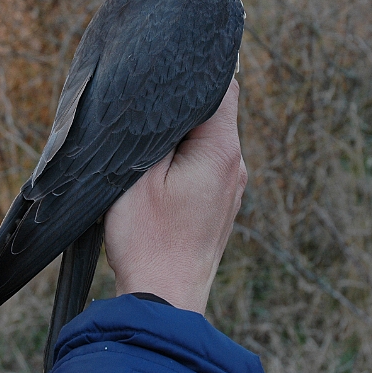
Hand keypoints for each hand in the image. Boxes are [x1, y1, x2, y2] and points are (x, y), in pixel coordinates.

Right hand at [104, 79, 247, 314]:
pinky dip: (185, 158)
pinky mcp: (222, 202)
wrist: (164, 299)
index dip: (192, 73)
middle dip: (180, 107)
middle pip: (216, 111)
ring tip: (149, 147)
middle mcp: (235, 164)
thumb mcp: (136, 176)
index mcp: (220, 149)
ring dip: (181, 136)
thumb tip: (159, 100)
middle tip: (144, 113)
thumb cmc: (147, 239)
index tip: (161, 76)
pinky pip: (207, 163)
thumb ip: (151, 130)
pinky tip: (159, 172)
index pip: (221, 86)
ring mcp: (232, 186)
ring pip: (209, 138)